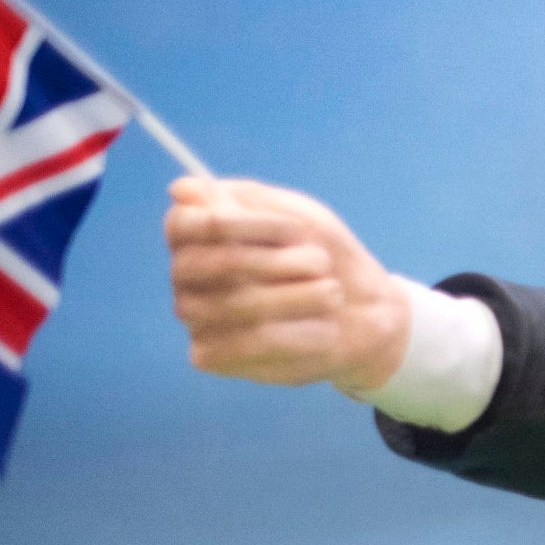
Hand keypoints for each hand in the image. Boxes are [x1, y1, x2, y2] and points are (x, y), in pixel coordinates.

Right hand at [165, 177, 410, 390]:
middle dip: (281, 262)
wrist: (363, 313)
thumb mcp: (299, 215)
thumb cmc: (324, 257)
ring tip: (332, 293)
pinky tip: (326, 330)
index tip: (292, 229)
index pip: (185, 223)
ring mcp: (194, 317)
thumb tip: (182, 189)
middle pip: (219, 262)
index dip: (242, 224)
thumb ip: (247, 199)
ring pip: (238, 304)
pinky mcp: (212, 356)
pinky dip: (302, 333)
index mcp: (194, 235)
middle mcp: (184, 275)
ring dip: (301, 297)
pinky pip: (251, 343)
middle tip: (321, 262)